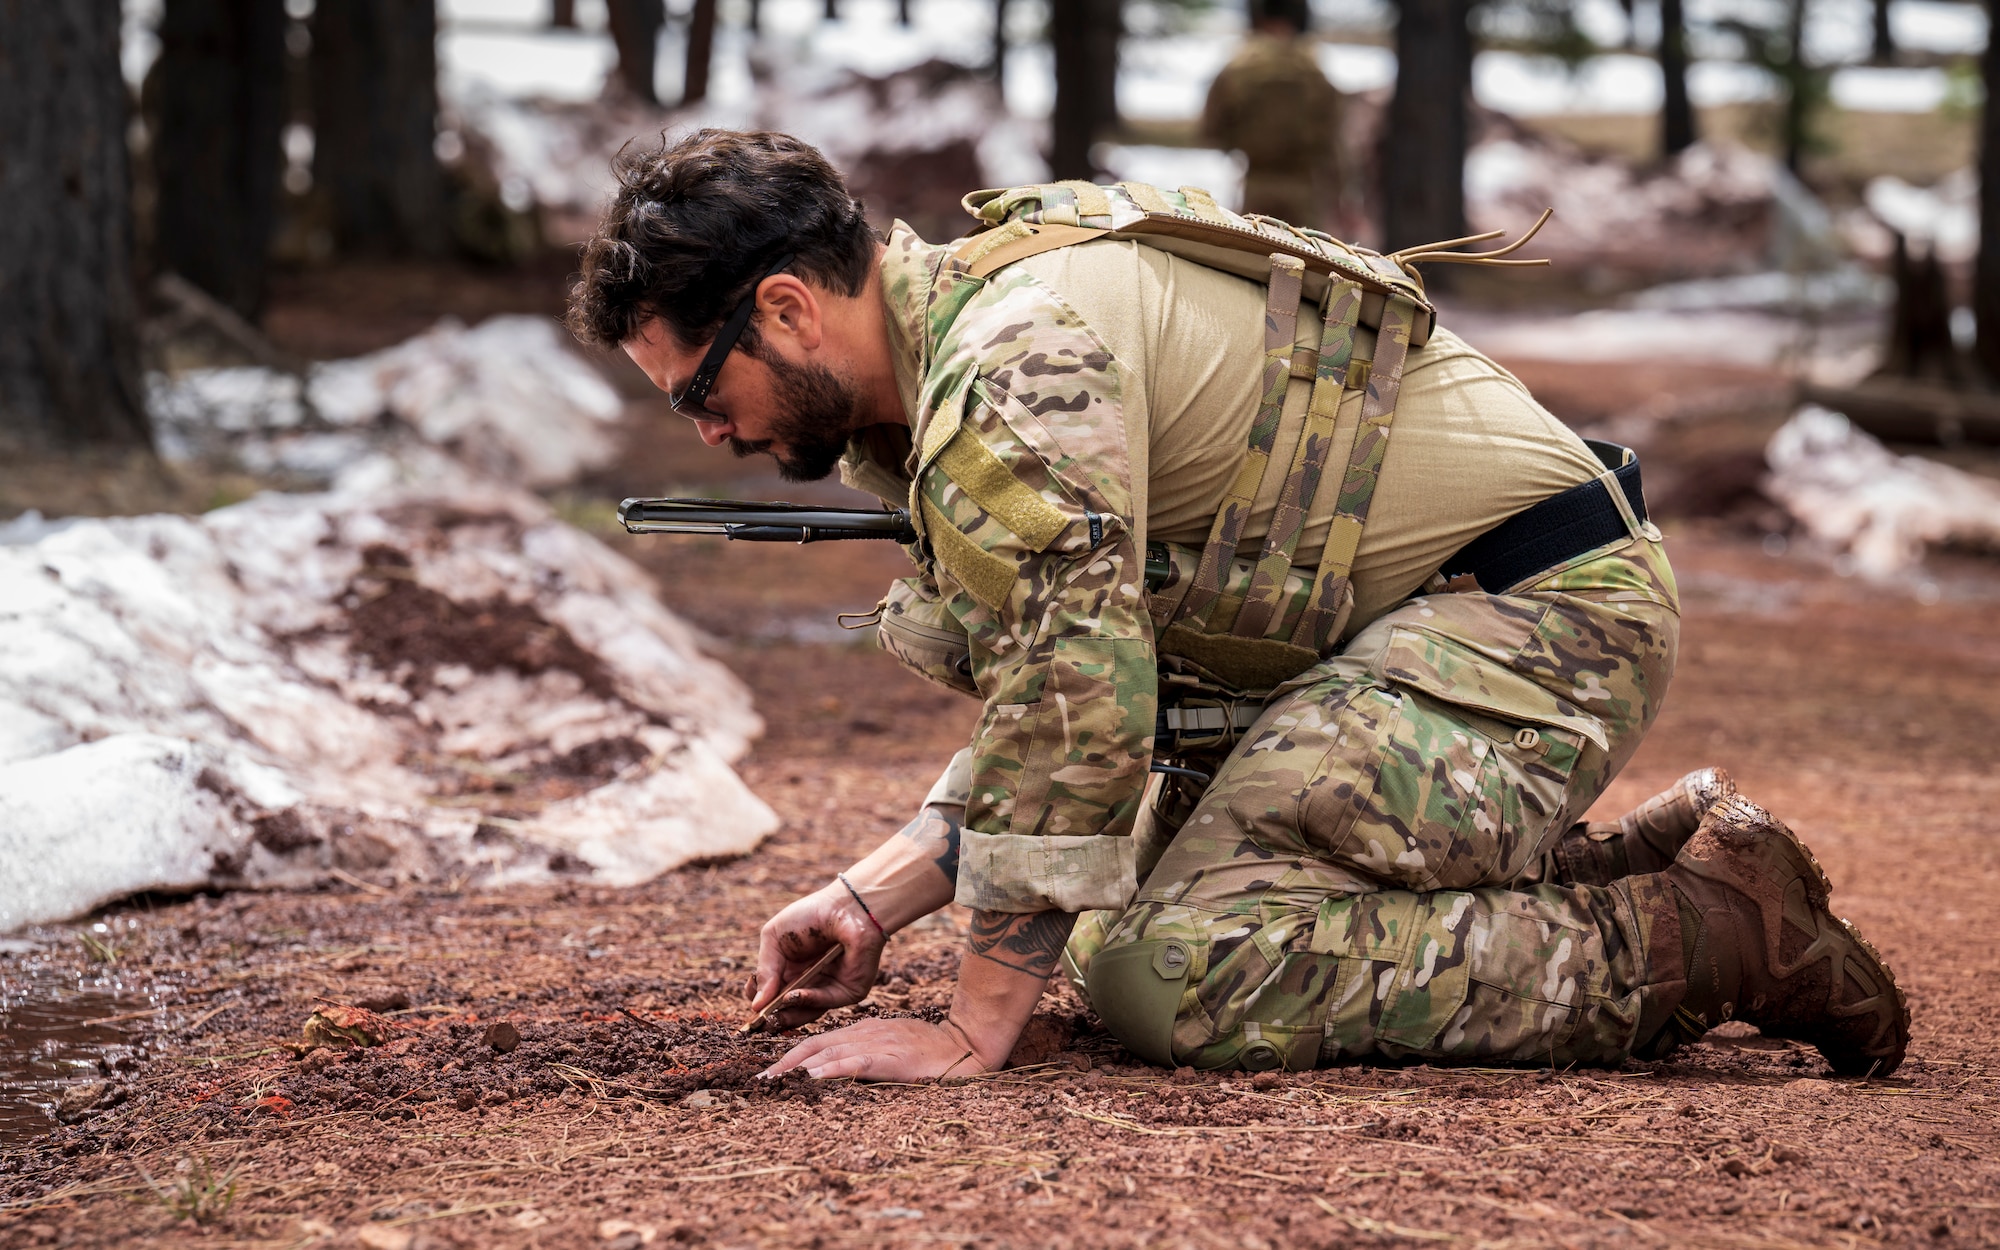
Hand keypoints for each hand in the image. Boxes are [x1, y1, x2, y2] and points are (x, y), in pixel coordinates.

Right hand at [748, 884, 883, 1030]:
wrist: (848, 906)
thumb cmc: (811, 916)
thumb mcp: (774, 937)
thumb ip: (764, 970)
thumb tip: (755, 1005)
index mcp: (790, 969)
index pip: (769, 994)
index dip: (759, 1001)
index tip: (752, 1002)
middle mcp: (808, 982)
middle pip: (786, 1009)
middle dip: (772, 1015)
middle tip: (760, 1020)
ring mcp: (828, 988)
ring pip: (805, 1012)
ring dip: (787, 1015)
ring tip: (772, 1012)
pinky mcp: (848, 991)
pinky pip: (826, 1002)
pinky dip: (808, 1001)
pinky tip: (793, 996)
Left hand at [760, 1017, 988, 1081]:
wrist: (966, 1046)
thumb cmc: (931, 1050)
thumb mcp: (893, 1046)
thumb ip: (866, 1053)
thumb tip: (835, 1066)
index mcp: (865, 1030)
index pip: (820, 1040)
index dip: (792, 1053)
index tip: (770, 1070)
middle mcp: (866, 1034)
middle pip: (816, 1045)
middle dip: (785, 1061)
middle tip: (761, 1079)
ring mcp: (879, 1045)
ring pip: (829, 1052)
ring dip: (798, 1066)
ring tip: (774, 1079)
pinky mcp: (892, 1059)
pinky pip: (856, 1063)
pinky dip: (831, 1069)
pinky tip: (813, 1076)